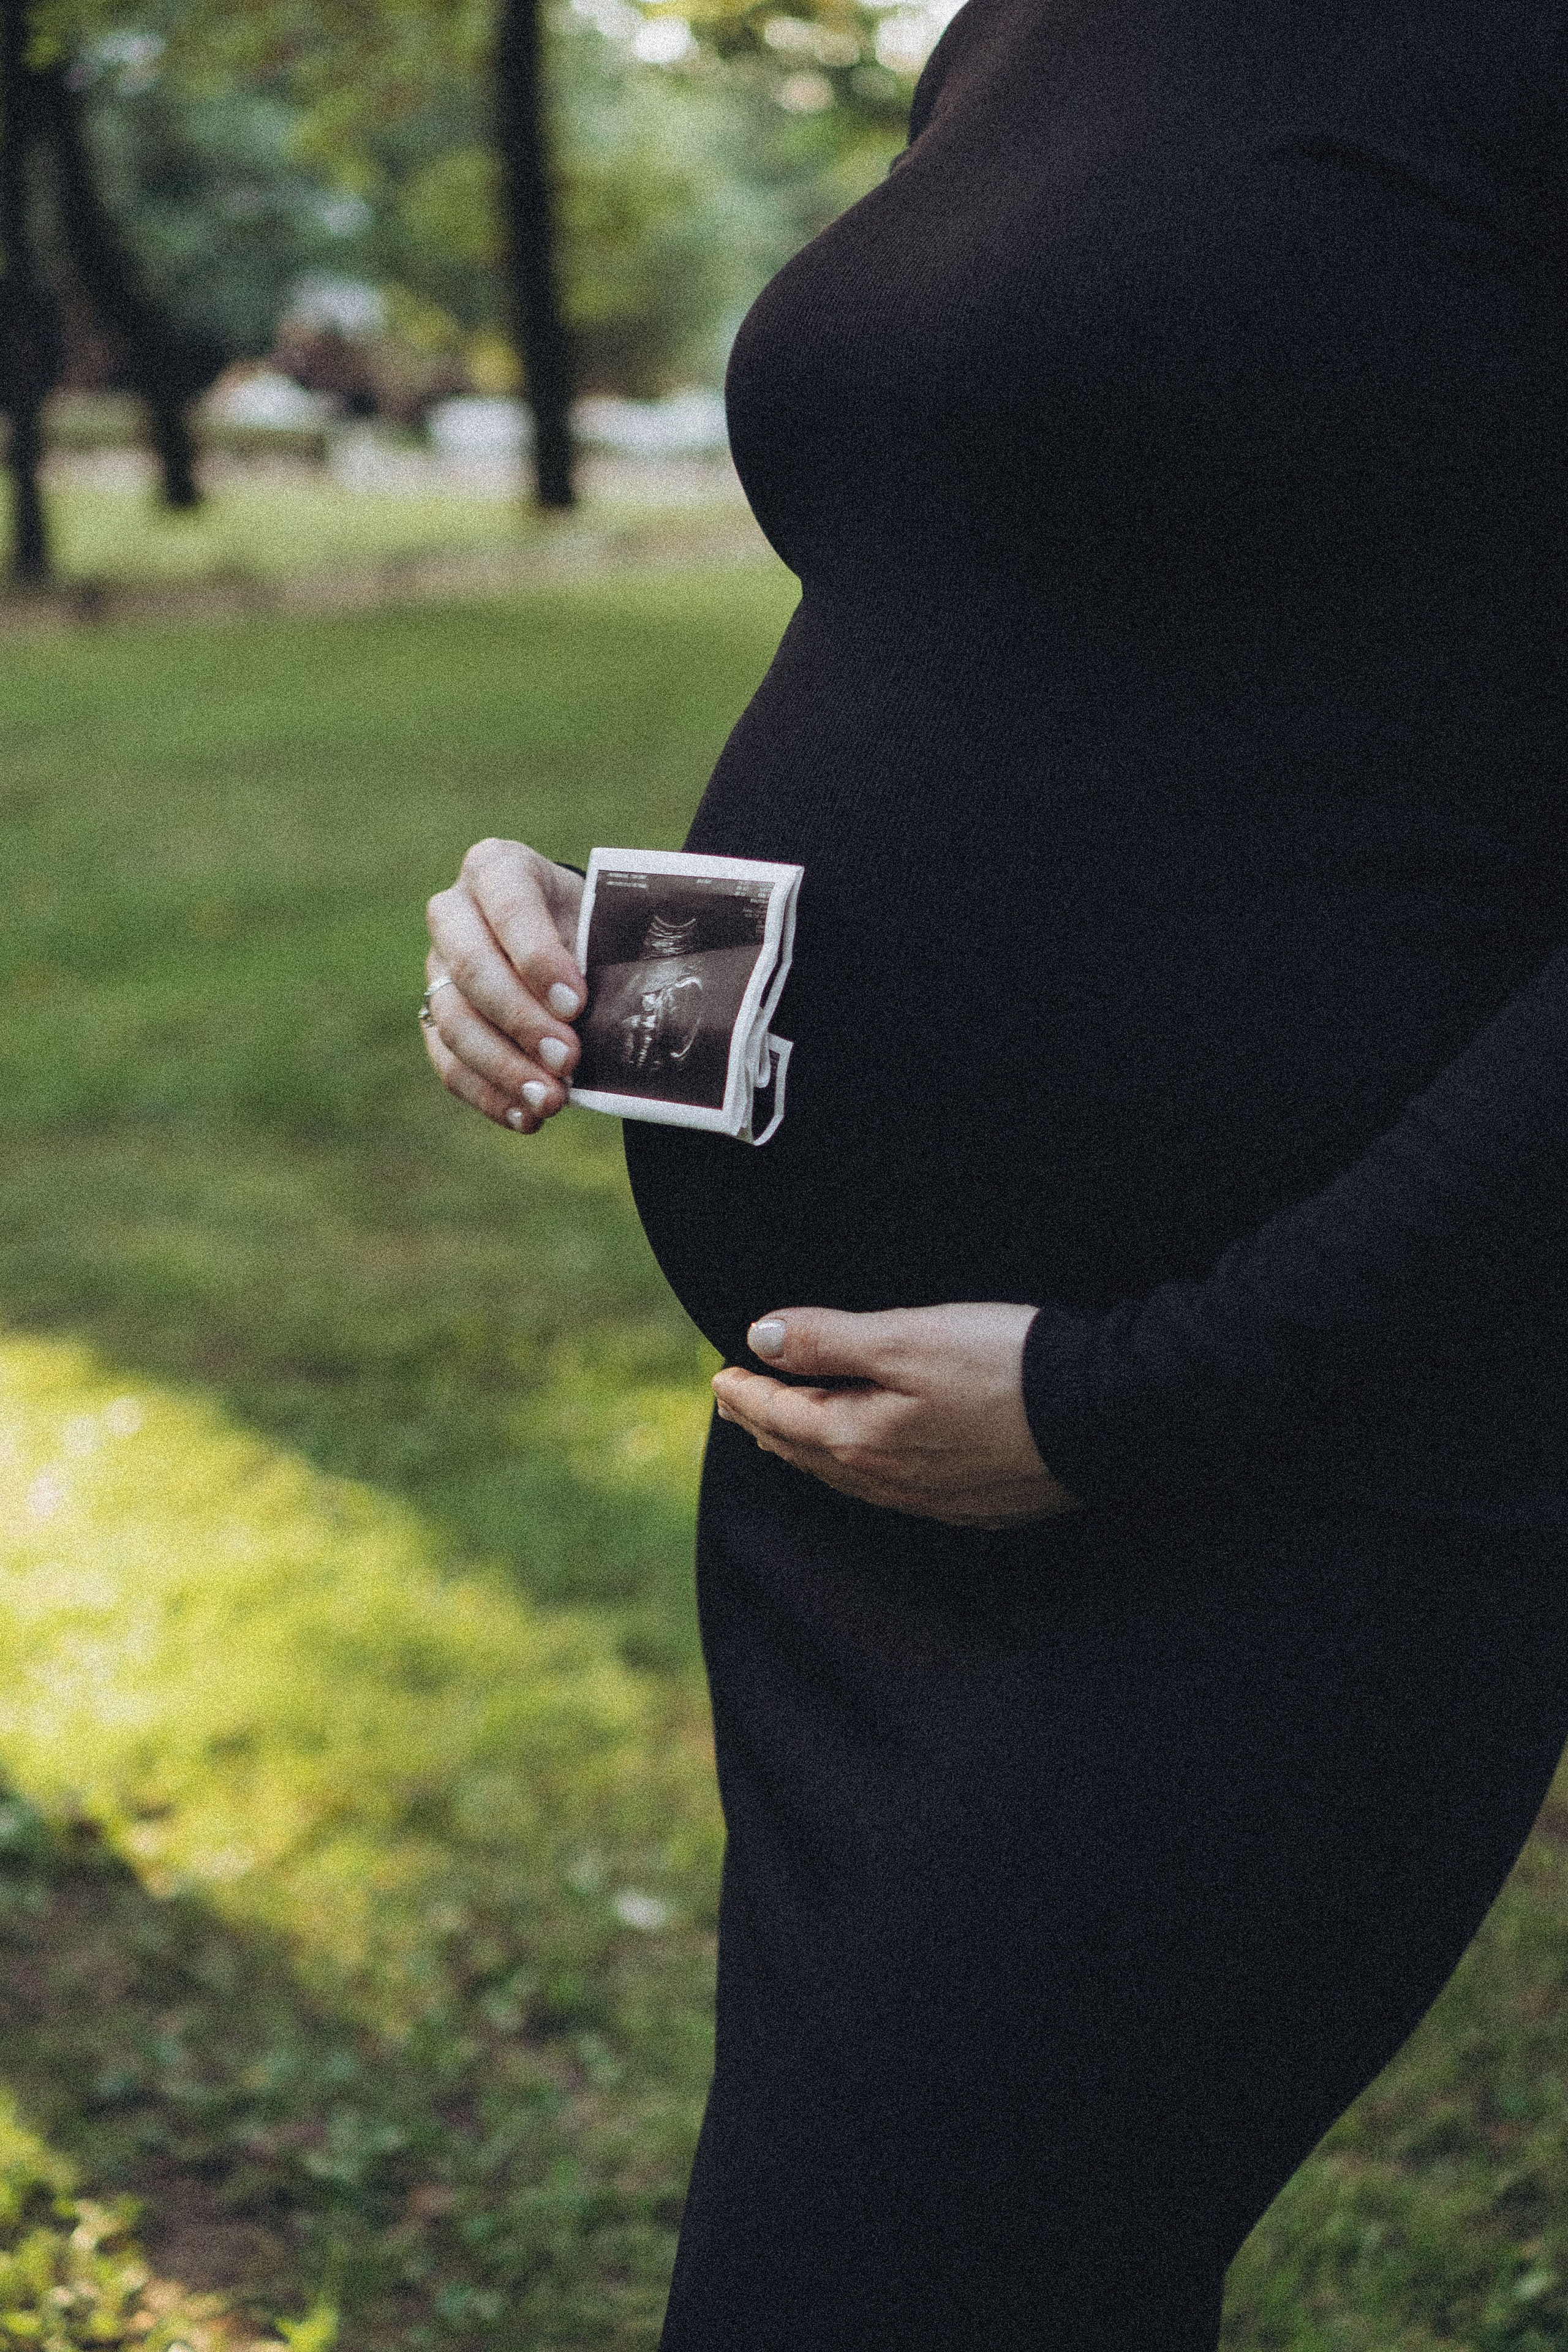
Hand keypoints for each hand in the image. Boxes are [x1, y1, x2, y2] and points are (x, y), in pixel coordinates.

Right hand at [424, 839, 585, 1134]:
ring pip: (453, 1020)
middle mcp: (454, 912)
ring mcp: (437, 966)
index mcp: (497, 868)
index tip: (576, 1004)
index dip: (538, 957)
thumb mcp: (607, 920)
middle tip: (569, 1060)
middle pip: (471, 967)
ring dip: (503, 1067)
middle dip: (521, 1021)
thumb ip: (608, 953)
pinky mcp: (434, 1016)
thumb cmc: (595, 923)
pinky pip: (447, 1061)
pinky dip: (488, 1094)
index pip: (508, 904)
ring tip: (551, 1100)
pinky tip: (527, 1118)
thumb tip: (632, 1015)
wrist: (570, 938)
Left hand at [711, 1303, 1084, 1526]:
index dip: (747, 1392)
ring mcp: (930, 1497)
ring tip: (787, 1431)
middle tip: (739, 1404)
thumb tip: (761, 1339)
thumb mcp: (907, 1338)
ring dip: (810, 1449)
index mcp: (860, 1439)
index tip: (721, 1375)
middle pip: (807, 1452)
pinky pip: (892, 1488)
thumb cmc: (1004, 1366)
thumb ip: (828, 1341)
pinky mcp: (972, 1501)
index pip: (782, 1417)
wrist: (1104, 1413)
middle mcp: (887, 1480)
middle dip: (767, 1424)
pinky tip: (868, 1457)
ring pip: (848, 1474)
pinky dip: (860, 1466)